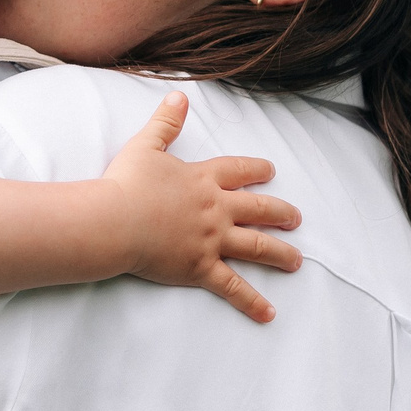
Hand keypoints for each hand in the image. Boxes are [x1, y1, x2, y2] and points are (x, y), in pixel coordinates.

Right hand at [105, 91, 301, 322]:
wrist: (115, 220)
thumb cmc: (126, 183)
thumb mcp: (145, 146)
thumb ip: (165, 123)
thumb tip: (179, 97)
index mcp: (203, 179)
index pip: (238, 171)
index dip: (256, 169)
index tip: (271, 171)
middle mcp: (216, 209)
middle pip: (258, 209)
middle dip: (280, 213)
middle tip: (296, 218)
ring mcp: (212, 240)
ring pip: (256, 247)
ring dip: (279, 254)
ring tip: (296, 261)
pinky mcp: (201, 268)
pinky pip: (232, 287)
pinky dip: (251, 302)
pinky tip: (269, 313)